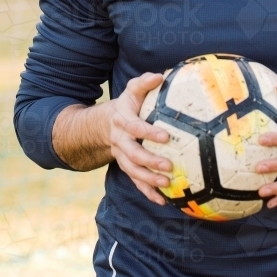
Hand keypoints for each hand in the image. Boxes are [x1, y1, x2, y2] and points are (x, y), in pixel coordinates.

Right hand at [107, 73, 173, 205]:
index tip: (166, 136)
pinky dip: (147, 193)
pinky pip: (135, 182)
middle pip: (132, 153)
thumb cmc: (129, 104)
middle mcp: (120, 140)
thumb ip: (144, 82)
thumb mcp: (133, 90)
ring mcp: (122, 156)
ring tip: (166, 183)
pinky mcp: (127, 167)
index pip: (134, 127)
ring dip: (148, 180)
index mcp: (122, 119)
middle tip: (168, 166)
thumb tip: (161, 76)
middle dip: (150, 161)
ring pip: (132, 171)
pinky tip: (162, 201)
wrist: (107, 123)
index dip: (148, 132)